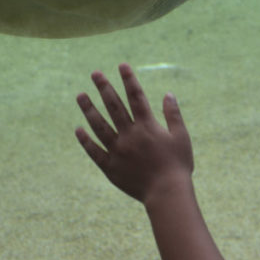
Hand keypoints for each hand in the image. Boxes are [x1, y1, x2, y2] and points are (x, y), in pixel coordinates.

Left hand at [75, 63, 193, 203]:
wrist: (167, 193)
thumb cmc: (178, 165)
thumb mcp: (181, 136)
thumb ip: (173, 114)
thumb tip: (168, 94)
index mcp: (148, 126)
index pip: (136, 96)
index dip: (129, 79)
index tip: (121, 65)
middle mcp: (130, 135)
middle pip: (114, 106)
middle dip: (104, 87)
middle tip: (95, 73)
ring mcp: (118, 151)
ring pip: (99, 126)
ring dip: (89, 109)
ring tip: (80, 95)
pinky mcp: (111, 167)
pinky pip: (95, 151)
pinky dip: (86, 140)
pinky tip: (78, 129)